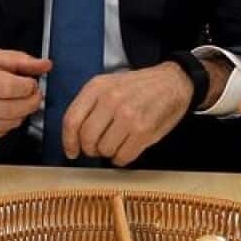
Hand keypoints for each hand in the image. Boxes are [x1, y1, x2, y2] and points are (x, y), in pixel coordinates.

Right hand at [0, 48, 50, 144]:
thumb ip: (18, 60)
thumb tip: (44, 65)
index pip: (9, 87)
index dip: (28, 85)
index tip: (31, 81)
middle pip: (14, 108)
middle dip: (31, 99)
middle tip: (31, 92)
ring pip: (14, 121)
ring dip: (22, 110)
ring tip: (13, 99)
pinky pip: (7, 131)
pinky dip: (11, 121)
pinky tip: (1, 111)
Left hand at [61, 63, 189, 165]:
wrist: (172, 82)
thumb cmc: (139, 87)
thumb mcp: (108, 85)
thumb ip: (89, 106)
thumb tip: (74, 136)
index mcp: (97, 87)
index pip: (72, 120)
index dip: (68, 141)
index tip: (71, 151)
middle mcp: (111, 100)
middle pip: (87, 138)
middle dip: (90, 149)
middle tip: (97, 148)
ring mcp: (128, 116)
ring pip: (104, 149)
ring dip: (108, 153)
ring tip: (117, 144)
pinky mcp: (144, 130)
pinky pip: (123, 157)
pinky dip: (122, 159)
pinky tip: (127, 149)